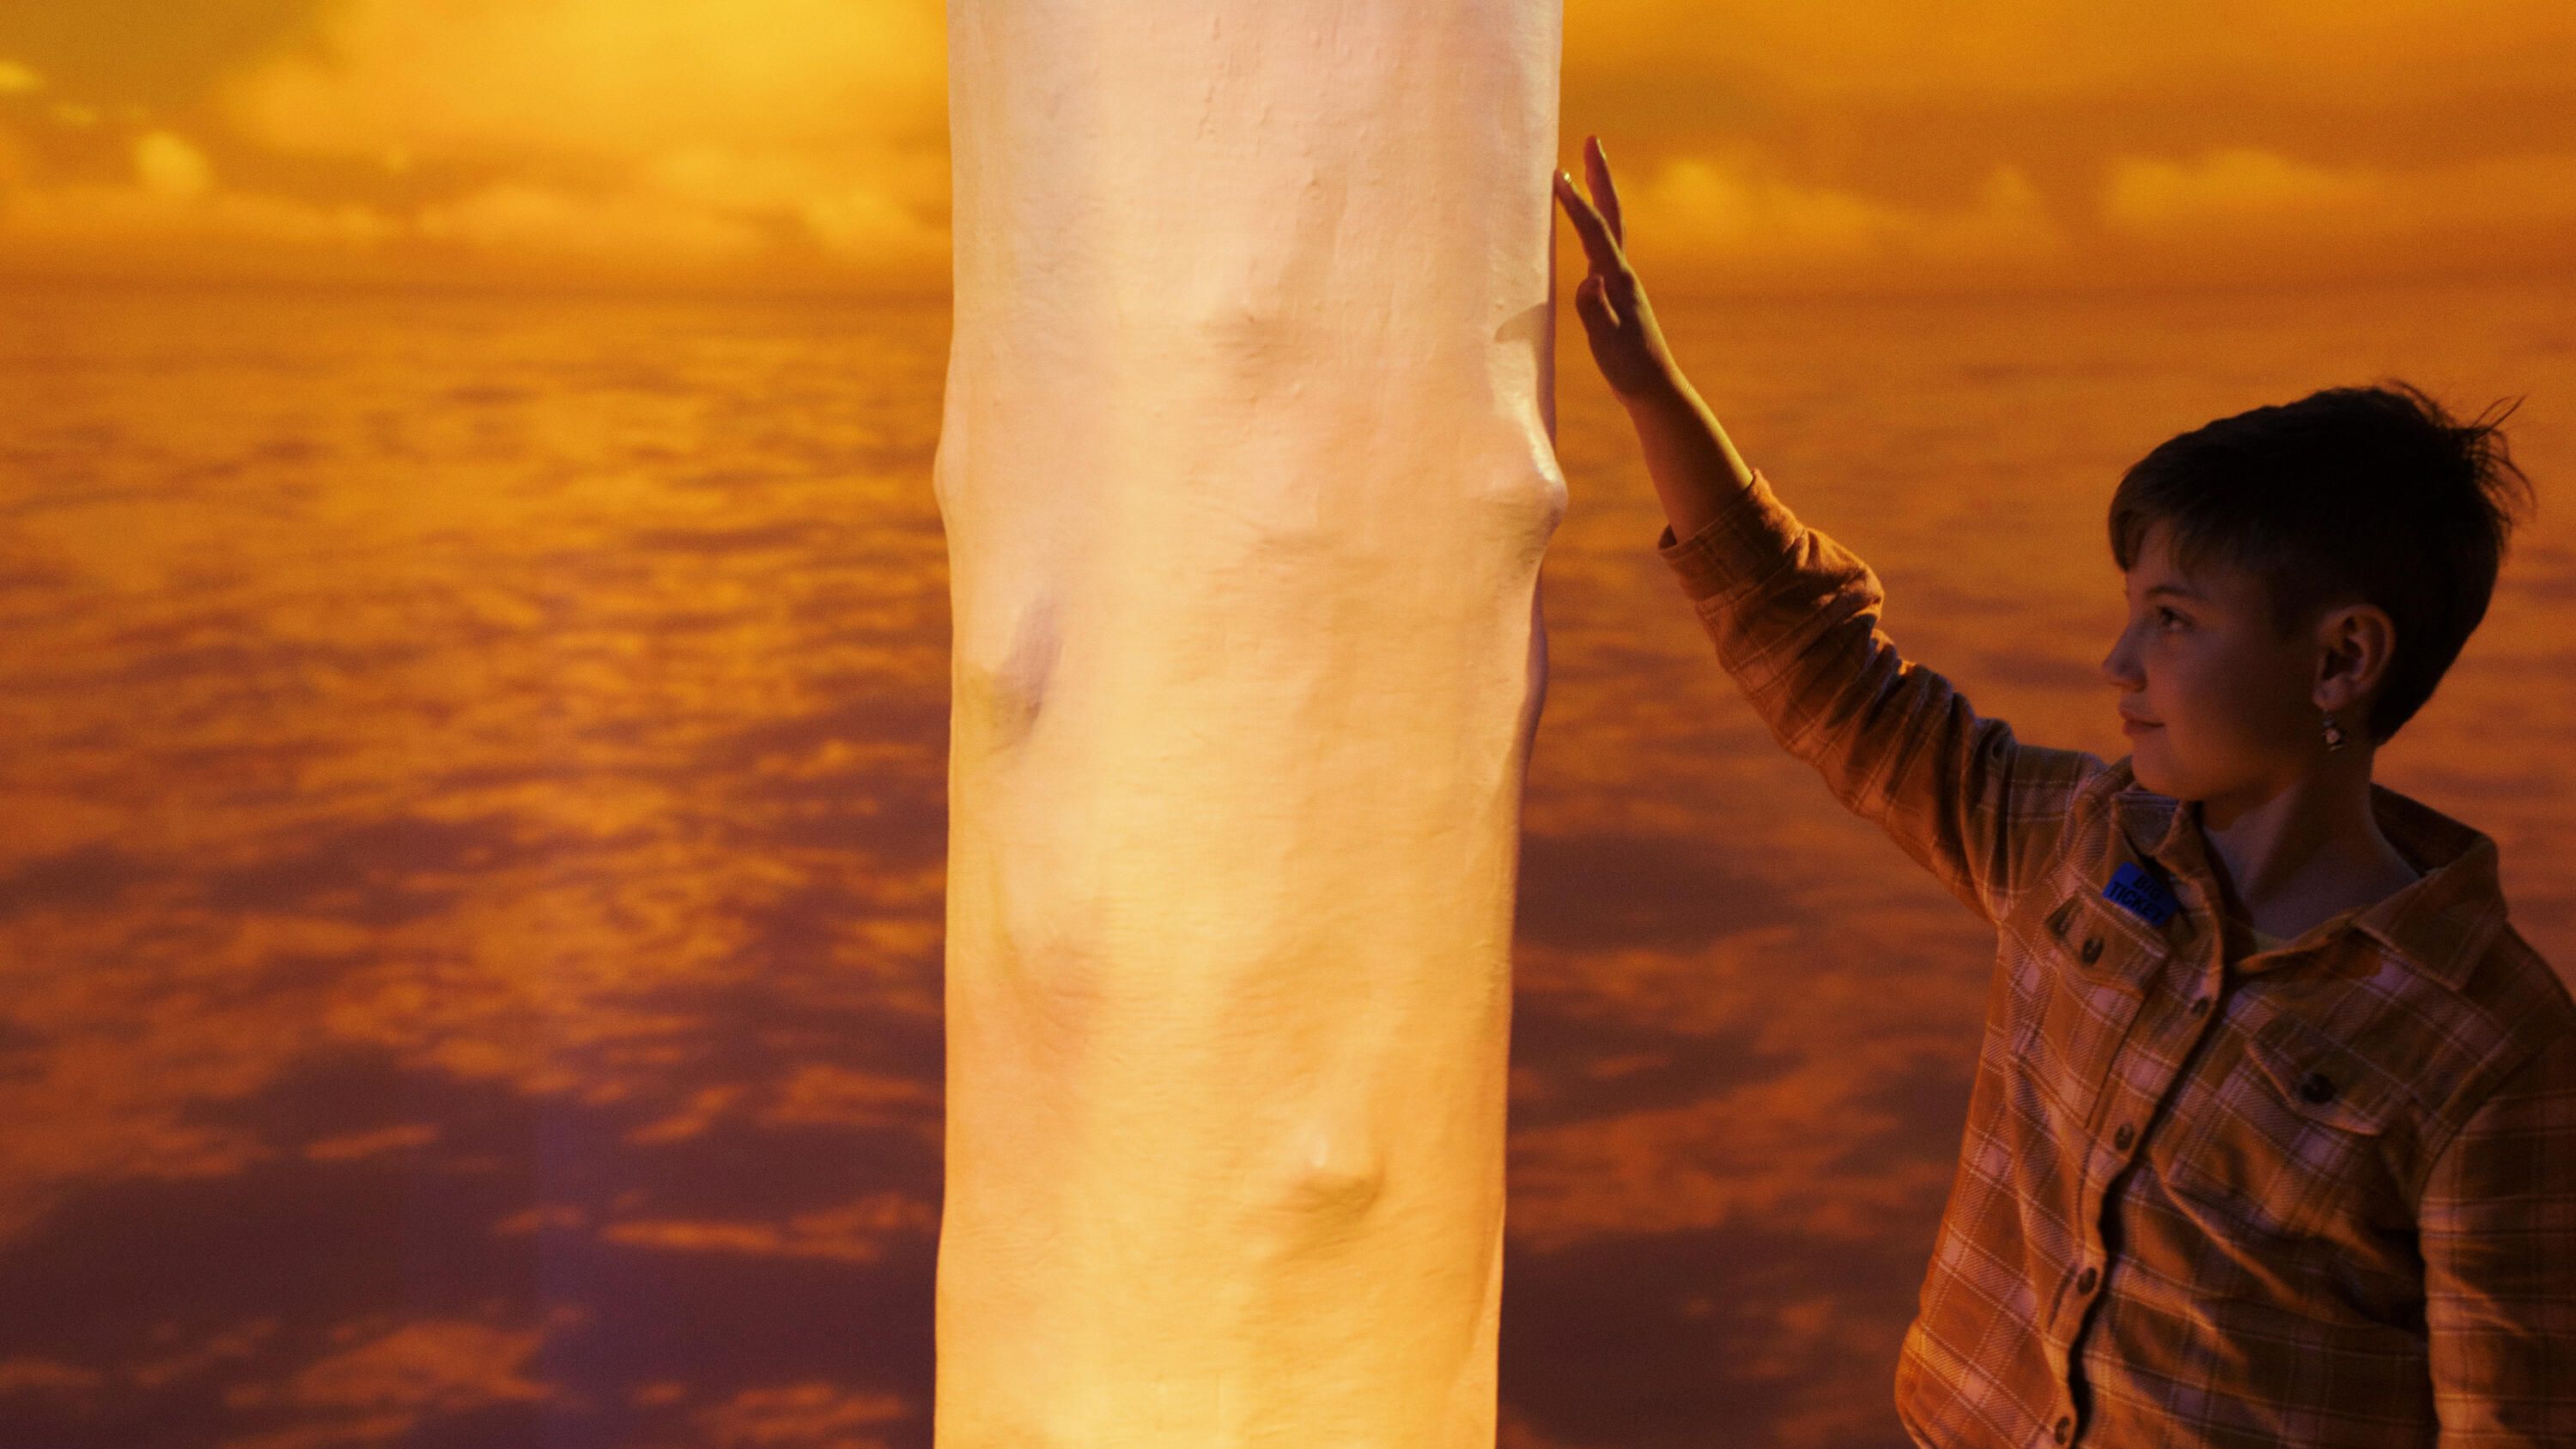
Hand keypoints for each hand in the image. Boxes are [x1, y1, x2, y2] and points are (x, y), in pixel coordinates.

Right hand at [1552, 136, 1682, 407]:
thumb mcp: (1609, 344)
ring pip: (1608, 225)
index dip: (1576, 205)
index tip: (1557, 176)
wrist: (1654, 388)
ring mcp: (1620, 279)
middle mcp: (1622, 272)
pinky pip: (1601, 244)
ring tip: (1583, 167)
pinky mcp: (1616, 290)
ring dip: (1598, 192)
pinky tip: (1583, 223)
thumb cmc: (1629, 369)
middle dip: (1600, 176)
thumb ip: (1596, 313)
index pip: (1595, 233)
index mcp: (1618, 280)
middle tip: (1591, 140)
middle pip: (1611, 213)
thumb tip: (1589, 281)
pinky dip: (1592, 222)